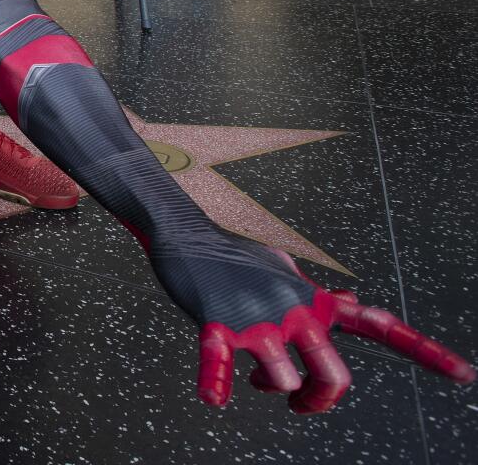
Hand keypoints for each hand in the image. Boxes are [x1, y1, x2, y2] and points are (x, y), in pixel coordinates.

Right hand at [151, 228, 473, 412]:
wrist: (186, 233)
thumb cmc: (236, 257)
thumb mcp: (286, 273)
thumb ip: (319, 296)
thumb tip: (352, 305)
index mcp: (316, 301)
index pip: (381, 327)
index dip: (425, 352)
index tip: (465, 375)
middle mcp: (296, 309)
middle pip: (333, 375)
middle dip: (318, 401)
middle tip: (300, 403)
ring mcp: (258, 317)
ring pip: (284, 380)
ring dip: (270, 388)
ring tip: (253, 379)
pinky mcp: (217, 322)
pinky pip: (221, 364)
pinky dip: (217, 385)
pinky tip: (214, 397)